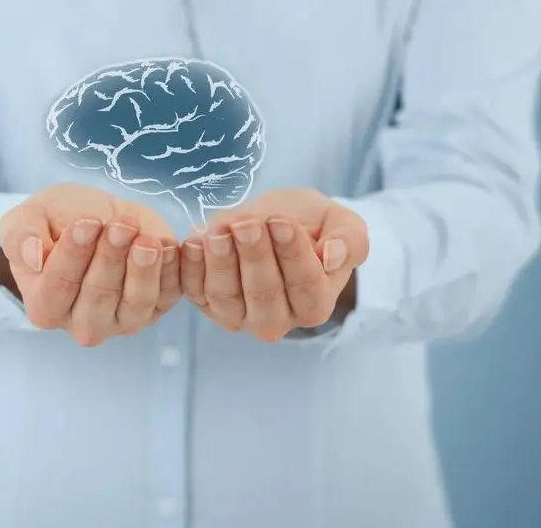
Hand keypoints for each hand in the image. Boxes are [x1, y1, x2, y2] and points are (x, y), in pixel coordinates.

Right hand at [0, 183, 180, 345]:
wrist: (95, 214)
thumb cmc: (55, 220)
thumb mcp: (27, 217)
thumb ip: (20, 235)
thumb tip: (33, 256)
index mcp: (45, 306)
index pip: (58, 287)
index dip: (73, 255)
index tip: (86, 223)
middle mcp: (82, 322)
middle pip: (98, 297)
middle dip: (110, 258)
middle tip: (119, 226)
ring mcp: (122, 320)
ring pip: (136, 303)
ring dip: (142, 270)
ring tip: (145, 239)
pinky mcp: (155, 307)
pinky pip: (167, 295)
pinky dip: (170, 272)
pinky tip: (166, 245)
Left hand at [179, 188, 367, 341]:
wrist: (272, 221)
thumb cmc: (310, 223)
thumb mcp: (341, 223)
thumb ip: (349, 240)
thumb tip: (333, 256)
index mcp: (315, 305)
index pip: (306, 286)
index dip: (293, 254)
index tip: (281, 222)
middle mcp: (276, 320)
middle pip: (264, 294)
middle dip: (255, 257)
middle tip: (247, 224)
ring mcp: (237, 314)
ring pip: (227, 296)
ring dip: (221, 263)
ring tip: (220, 230)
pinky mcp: (205, 301)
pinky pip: (194, 290)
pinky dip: (191, 268)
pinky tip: (195, 240)